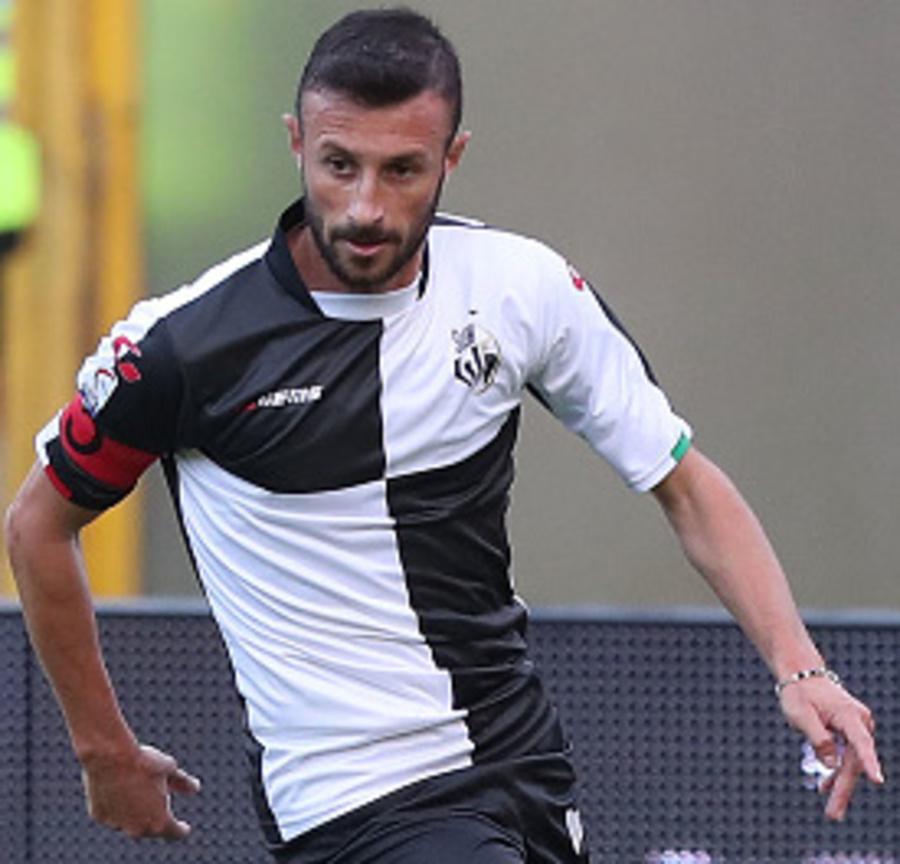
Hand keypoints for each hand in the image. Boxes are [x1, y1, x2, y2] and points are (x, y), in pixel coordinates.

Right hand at [80, 743, 201, 839]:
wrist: (110, 756)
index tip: (184, 829)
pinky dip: (118, 805)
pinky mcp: (100, 816)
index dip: (180, 830)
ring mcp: (117, 824)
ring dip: (136, 812)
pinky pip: (113, 813)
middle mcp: (138, 829)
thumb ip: (182, 782)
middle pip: (151, 829)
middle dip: (157, 819)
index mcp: (159, 821)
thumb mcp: (169, 769)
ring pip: (130, 822)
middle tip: (160, 804)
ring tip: (137, 787)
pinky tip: (118, 787)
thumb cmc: (144, 762)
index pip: (174, 832)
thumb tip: (195, 788)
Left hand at [778, 677, 883, 819]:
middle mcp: (859, 722)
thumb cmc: (799, 692)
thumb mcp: (801, 715)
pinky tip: (826, 788)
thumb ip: (818, 739)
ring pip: (851, 762)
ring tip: (831, 810)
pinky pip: (846, 756)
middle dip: (844, 789)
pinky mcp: (850, 732)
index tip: (877, 780)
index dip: (868, 762)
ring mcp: (857, 727)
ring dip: (841, 785)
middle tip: (833, 815)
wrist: (801, 674)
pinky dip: (836, 771)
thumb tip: (832, 765)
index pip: (860, 743)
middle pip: (854, 761)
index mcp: (848, 715)